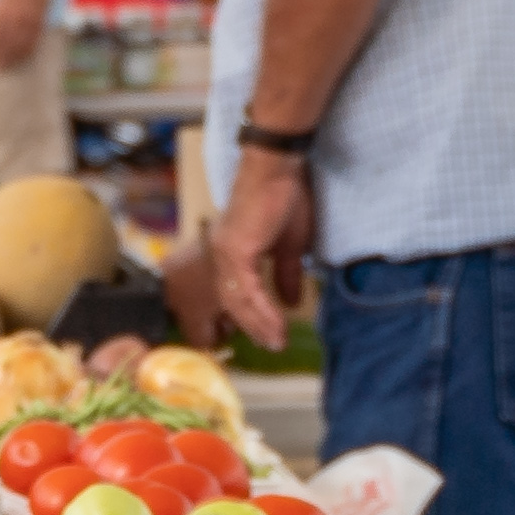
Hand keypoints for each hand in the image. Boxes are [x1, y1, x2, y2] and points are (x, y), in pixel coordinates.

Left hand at [0, 0, 58, 73]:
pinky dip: (29, 49)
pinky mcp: (40, 17)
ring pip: (21, 42)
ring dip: (15, 57)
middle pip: (7, 42)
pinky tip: (24, 57)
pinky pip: (34, 37)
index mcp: (1, 8)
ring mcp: (29, 16)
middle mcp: (15, 14)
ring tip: (9, 67)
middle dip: (2, 57)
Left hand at [205, 145, 318, 348]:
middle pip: (233, 303)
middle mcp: (222, 255)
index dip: (252, 317)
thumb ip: (286, 274)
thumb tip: (292, 302)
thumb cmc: (283, 198)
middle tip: (272, 345)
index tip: (270, 335)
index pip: (237, 295)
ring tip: (277, 341)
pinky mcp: (235, 250)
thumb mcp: (290, 245)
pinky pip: (248, 291)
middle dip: (254, 328)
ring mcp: (226, 253)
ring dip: (259, 325)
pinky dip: (262, 311)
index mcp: (232, 253)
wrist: (277, 169)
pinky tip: (277, 325)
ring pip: (238, 301)